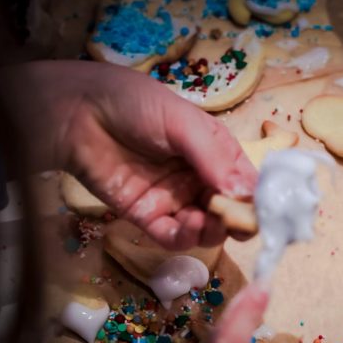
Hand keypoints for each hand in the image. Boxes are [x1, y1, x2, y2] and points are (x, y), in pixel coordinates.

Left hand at [0, 60, 256, 249]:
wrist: (78, 113)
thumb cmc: (135, 105)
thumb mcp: (182, 122)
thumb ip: (213, 158)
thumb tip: (245, 194)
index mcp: (214, 152)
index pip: (245, 182)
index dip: (256, 198)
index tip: (264, 210)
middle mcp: (198, 179)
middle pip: (228, 210)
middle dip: (236, 219)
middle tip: (236, 221)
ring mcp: (173, 199)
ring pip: (205, 228)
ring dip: (213, 230)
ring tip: (208, 219)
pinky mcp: (147, 216)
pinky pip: (173, 236)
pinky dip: (187, 237)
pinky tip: (189, 225)